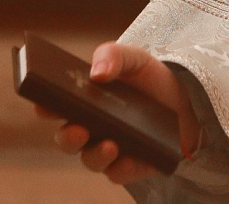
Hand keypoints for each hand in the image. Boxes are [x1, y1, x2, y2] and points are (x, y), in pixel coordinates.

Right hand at [35, 41, 199, 185]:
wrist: (184, 98)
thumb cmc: (148, 77)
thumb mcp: (133, 57)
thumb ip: (113, 56)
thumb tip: (97, 73)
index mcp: (82, 101)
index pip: (53, 105)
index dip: (45, 105)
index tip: (44, 103)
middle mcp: (88, 128)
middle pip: (67, 138)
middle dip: (69, 136)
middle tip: (79, 128)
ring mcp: (107, 149)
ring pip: (90, 159)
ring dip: (96, 155)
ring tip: (110, 144)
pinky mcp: (129, 165)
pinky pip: (119, 173)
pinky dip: (122, 167)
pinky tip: (129, 158)